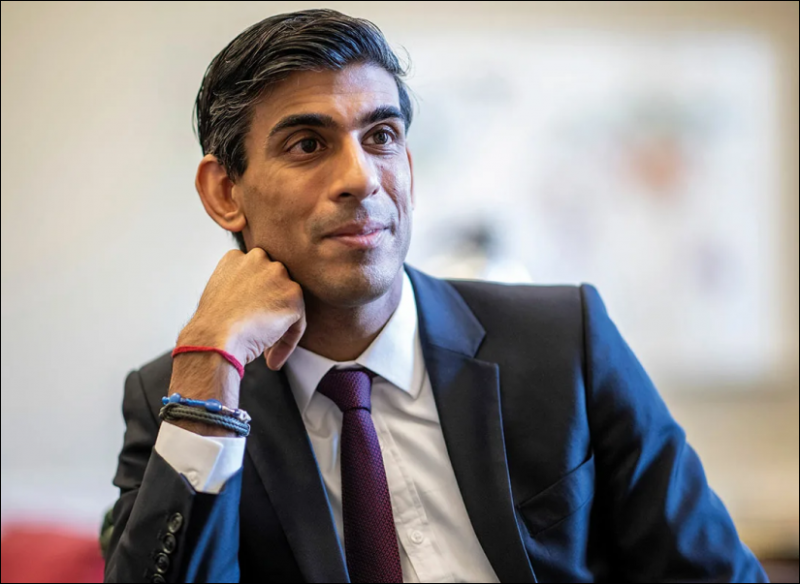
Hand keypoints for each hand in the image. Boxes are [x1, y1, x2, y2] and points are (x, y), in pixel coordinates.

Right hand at [179, 248, 306, 370]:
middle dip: (270, 310)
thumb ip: (239, 288)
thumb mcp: (219, 295)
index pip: (256, 276)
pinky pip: (297, 323)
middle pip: (274, 287)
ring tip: (265, 352)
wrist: (214, 339)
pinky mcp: (293, 296)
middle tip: (258, 334)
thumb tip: (255, 303)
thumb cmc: (211, 327)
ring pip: (288, 304)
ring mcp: (278, 276)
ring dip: (280, 328)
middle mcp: (259, 259)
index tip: (248, 319)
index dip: (255, 301)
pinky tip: (271, 359)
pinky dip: (288, 343)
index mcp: (236, 257)